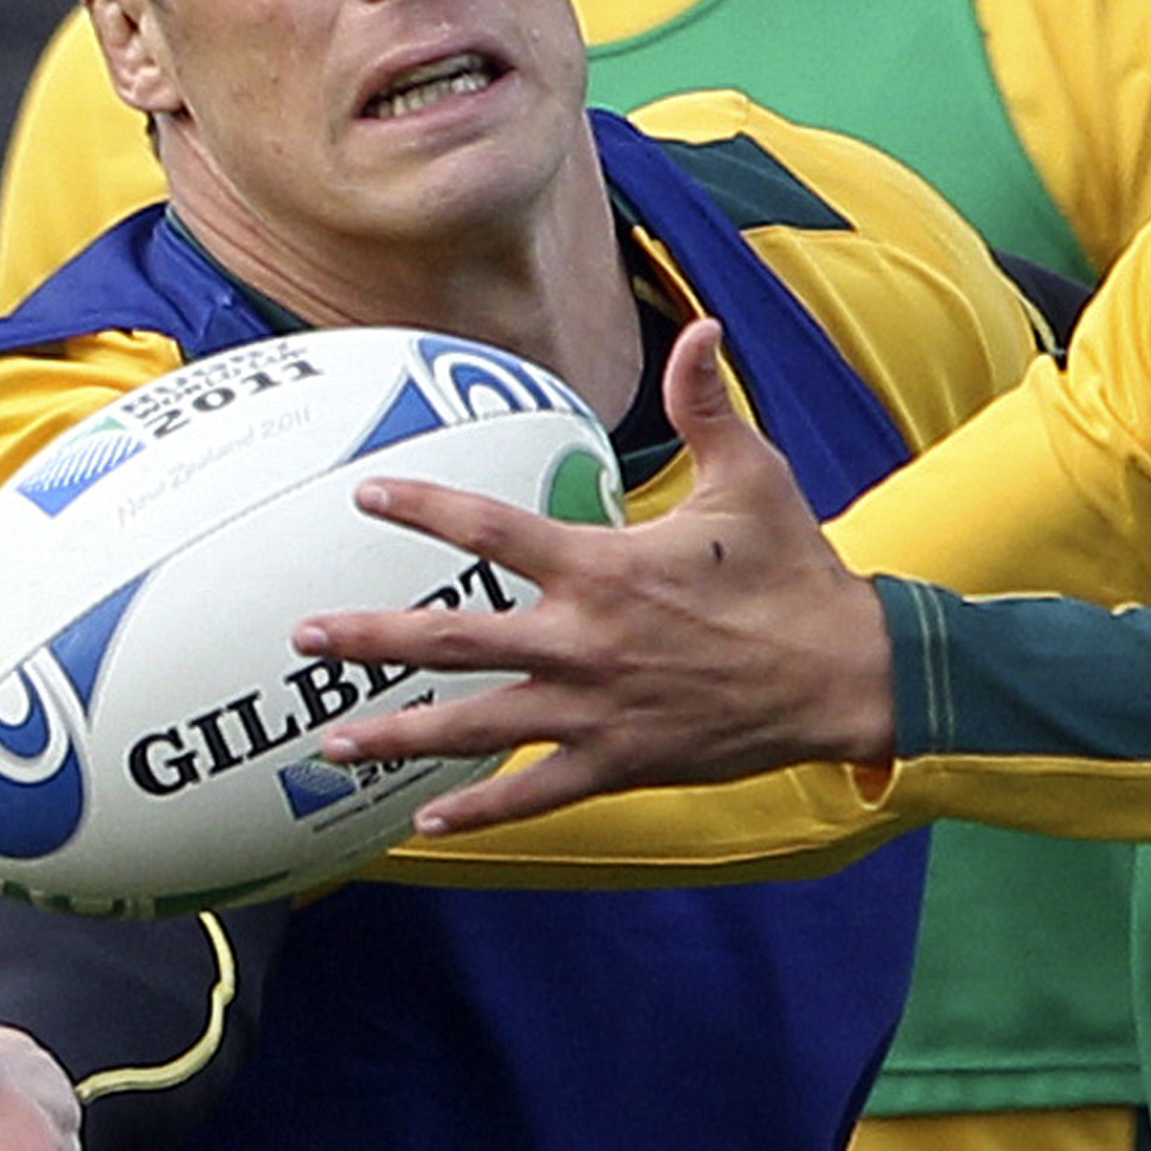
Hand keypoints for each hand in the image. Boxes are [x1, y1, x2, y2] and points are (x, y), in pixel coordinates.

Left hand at [293, 321, 895, 836]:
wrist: (847, 674)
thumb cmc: (795, 570)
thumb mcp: (753, 477)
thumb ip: (705, 403)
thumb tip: (700, 325)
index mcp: (602, 566)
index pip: (490, 527)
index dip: (423, 505)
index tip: (367, 493)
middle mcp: (584, 641)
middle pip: (452, 641)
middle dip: (369, 637)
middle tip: (303, 638)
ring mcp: (596, 711)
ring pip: (474, 728)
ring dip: (396, 736)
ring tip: (329, 744)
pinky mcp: (620, 763)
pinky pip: (534, 794)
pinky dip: (479, 812)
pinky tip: (424, 825)